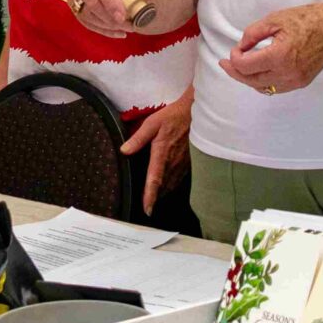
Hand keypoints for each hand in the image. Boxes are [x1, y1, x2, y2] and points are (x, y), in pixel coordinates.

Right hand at [64, 0, 152, 36]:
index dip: (110, 2)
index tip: (122, 17)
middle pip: (91, 1)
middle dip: (109, 18)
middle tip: (128, 27)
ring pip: (86, 13)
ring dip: (106, 26)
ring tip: (125, 30)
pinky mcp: (73, 0)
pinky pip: (84, 20)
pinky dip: (100, 29)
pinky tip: (116, 32)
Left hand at [119, 87, 192, 212]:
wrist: (197, 113)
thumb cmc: (174, 116)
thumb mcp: (152, 123)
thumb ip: (138, 138)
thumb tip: (124, 151)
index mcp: (162, 154)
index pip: (154, 180)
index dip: (150, 196)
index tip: (147, 209)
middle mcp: (173, 162)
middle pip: (163, 186)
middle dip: (156, 198)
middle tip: (148, 208)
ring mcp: (183, 163)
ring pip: (172, 184)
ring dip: (164, 193)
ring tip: (156, 200)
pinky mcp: (190, 162)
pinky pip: (180, 178)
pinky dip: (172, 185)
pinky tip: (168, 186)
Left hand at [220, 7, 322, 96]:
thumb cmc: (307, 19)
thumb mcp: (275, 19)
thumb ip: (252, 33)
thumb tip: (240, 47)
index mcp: (280, 56)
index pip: (246, 66)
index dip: (234, 58)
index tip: (235, 48)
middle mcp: (287, 73)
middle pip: (251, 80)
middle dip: (235, 72)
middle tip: (224, 63)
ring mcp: (295, 81)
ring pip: (262, 87)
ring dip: (247, 79)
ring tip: (237, 68)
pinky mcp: (301, 83)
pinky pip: (275, 88)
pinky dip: (262, 82)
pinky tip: (256, 73)